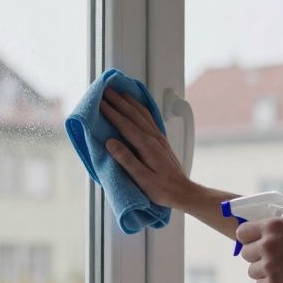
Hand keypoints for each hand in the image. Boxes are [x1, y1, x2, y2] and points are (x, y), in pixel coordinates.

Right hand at [101, 90, 197, 208]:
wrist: (183, 192)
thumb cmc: (162, 189)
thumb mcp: (142, 178)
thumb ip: (126, 160)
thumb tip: (110, 142)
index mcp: (147, 146)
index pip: (125, 125)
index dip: (112, 113)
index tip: (100, 103)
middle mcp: (153, 138)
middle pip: (134, 114)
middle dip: (119, 101)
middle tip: (106, 91)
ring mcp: (159, 138)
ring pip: (143, 114)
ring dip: (130, 102)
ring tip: (120, 93)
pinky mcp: (161, 141)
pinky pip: (150, 119)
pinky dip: (141, 109)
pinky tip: (138, 106)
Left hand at [237, 218, 282, 282]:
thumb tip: (270, 233)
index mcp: (273, 226)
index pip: (242, 232)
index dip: (249, 239)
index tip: (256, 244)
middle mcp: (267, 244)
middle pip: (246, 253)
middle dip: (257, 257)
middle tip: (273, 260)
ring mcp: (270, 265)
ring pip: (251, 271)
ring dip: (263, 272)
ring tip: (280, 272)